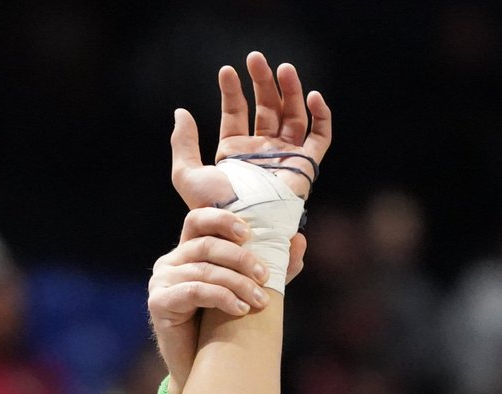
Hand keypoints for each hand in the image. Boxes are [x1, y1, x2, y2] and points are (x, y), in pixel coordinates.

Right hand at [149, 208, 307, 386]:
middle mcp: (170, 262)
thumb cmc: (220, 325)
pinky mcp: (159, 302)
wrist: (198, 367)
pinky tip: (240, 310)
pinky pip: (195, 291)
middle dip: (242, 259)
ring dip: (238, 284)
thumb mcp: (250, 289)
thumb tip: (299, 240)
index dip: (223, 219)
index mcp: (188, 251)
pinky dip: (223, 298)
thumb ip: (273, 266)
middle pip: (207, 244)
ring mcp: (161, 281)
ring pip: (205, 270)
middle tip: (265, 277)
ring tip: (259, 301)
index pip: (198, 219)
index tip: (250, 234)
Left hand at [171, 51, 331, 210]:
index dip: (232, 91)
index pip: (236, 113)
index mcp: (235, 154)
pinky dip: (320, 116)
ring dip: (290, 90)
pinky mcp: (305, 166)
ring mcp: (284, 157)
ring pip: (292, 115)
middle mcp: (261, 153)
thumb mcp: (188, 175)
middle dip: (262, 83)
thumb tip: (180, 112)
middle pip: (266, 108)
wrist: (240, 227)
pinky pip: (319, 137)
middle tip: (255, 58)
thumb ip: (182, 144)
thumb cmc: (213, 208)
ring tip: (283, 67)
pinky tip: (312, 96)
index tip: (226, 71)